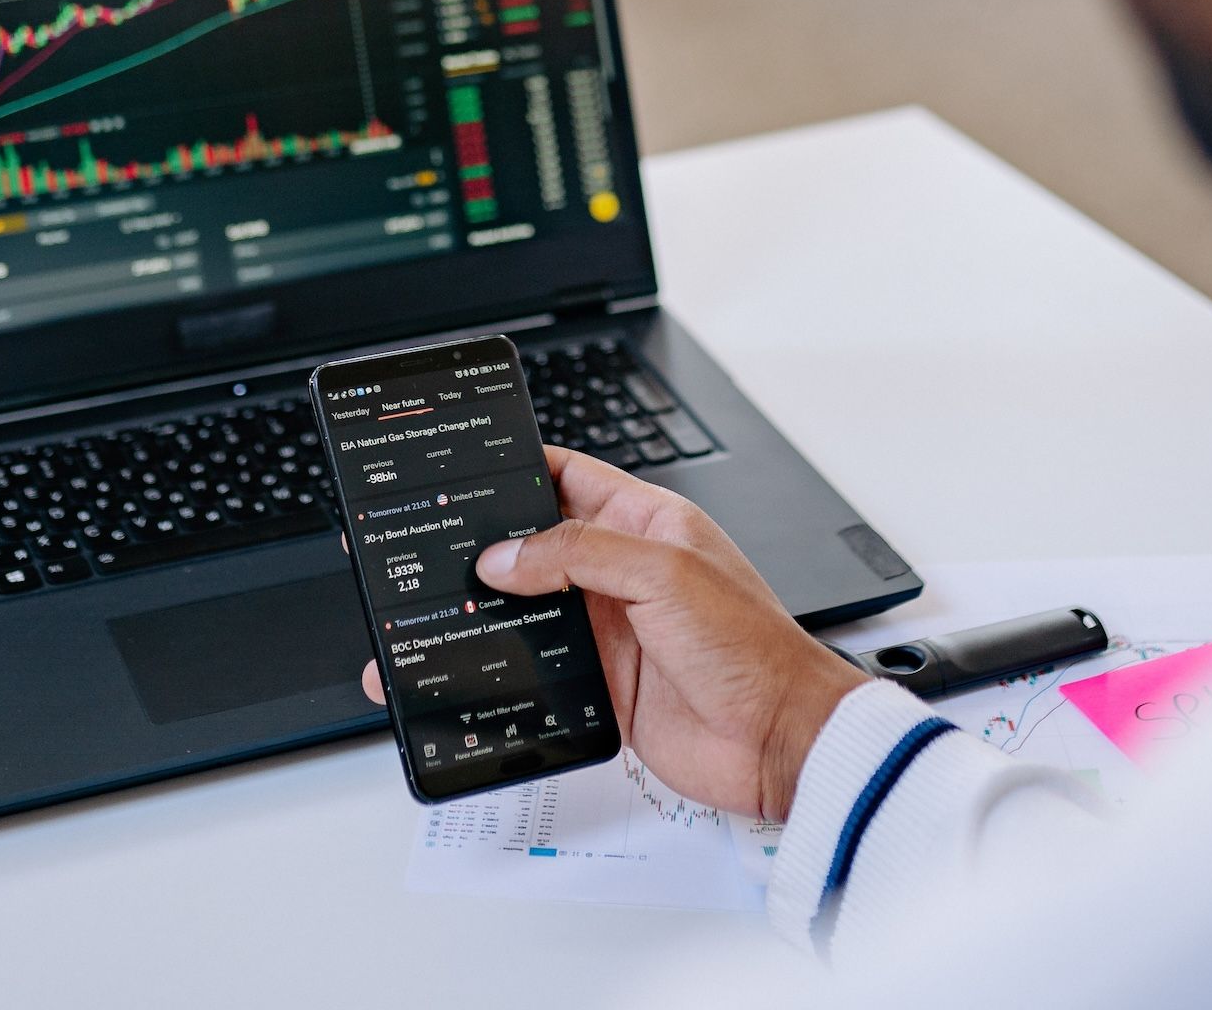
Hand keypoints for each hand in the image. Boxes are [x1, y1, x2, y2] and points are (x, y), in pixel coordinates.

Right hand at [358, 446, 867, 819]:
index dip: (522, 470)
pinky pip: (544, 668)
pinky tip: (477, 666)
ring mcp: (614, 629)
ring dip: (495, 610)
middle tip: (434, 545)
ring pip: (534, 609)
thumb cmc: (750, 648)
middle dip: (491, 545)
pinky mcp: (606, 684)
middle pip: (541, 546)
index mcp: (649, 524)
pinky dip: (511, 666)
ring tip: (440, 606)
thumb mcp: (664, 576)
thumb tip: (506, 555)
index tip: (469, 469)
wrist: (777, 742)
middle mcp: (626, 572)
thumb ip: (580, 555)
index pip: (571, 478)